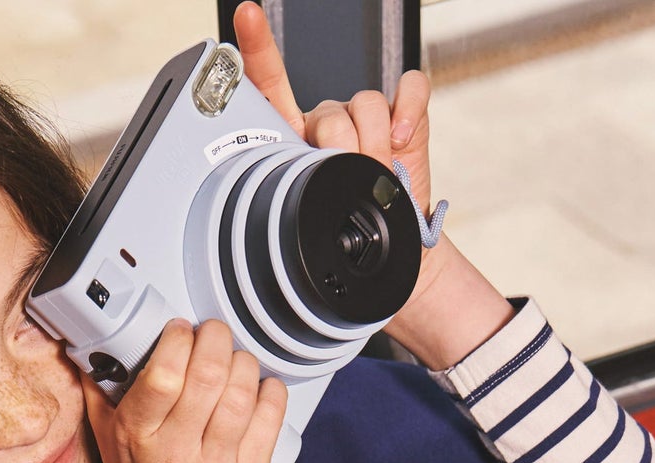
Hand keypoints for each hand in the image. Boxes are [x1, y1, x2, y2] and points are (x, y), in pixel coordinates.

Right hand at [80, 317, 287, 462]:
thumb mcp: (108, 444)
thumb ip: (99, 394)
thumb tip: (87, 347)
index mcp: (139, 437)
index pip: (163, 376)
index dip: (179, 340)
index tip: (182, 331)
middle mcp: (177, 454)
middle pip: (209, 376)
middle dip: (217, 340)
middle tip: (216, 335)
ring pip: (241, 394)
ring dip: (245, 363)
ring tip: (237, 361)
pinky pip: (269, 421)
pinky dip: (271, 393)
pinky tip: (262, 388)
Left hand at [231, 2, 446, 321]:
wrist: (395, 248)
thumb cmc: (348, 231)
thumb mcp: (314, 213)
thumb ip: (300, 186)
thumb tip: (311, 172)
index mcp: (294, 141)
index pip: (269, 88)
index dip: (257, 51)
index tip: (246, 18)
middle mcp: (327, 120)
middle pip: (328, 113)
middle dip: (341, 154)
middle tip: (347, 182)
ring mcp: (366, 115)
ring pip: (367, 104)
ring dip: (374, 147)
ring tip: (375, 176)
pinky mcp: (405, 112)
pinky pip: (408, 89)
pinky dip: (408, 113)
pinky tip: (402, 141)